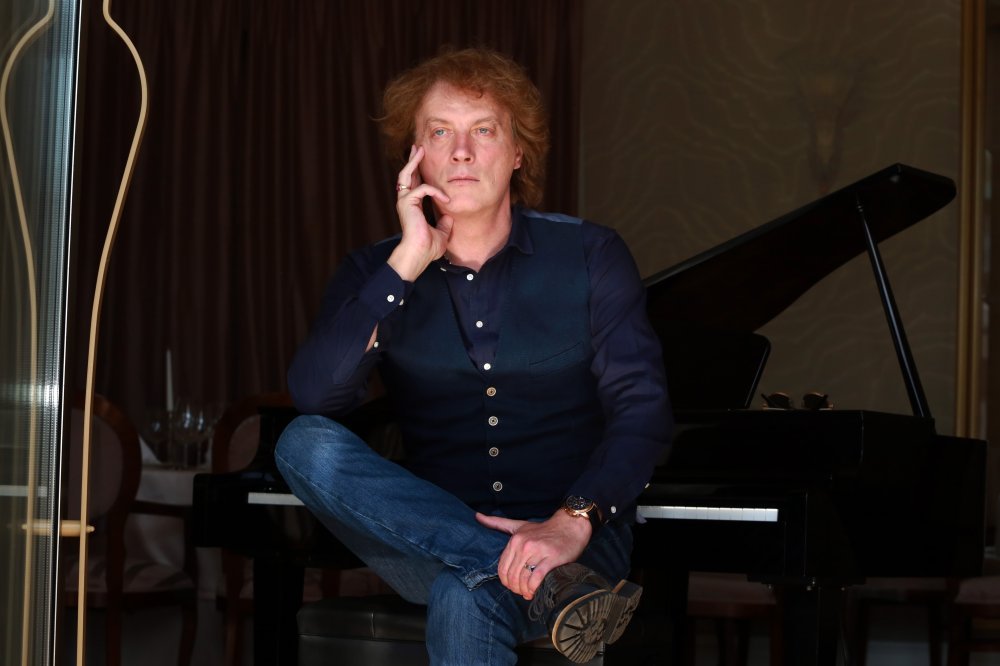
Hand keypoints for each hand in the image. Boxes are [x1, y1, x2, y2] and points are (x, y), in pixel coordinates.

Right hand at [387, 145, 453, 280]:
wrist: (419, 255)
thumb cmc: (428, 248)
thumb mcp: (441, 234)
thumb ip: (445, 224)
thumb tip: (450, 217)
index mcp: (412, 207)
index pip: (414, 185)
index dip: (418, 173)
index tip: (423, 162)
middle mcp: (405, 202)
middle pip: (406, 175)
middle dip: (412, 160)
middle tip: (418, 148)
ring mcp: (404, 202)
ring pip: (406, 175)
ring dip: (414, 162)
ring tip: (420, 150)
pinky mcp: (407, 203)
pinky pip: (423, 188)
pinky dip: (436, 191)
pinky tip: (446, 198)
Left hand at [476, 510, 591, 599]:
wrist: (570, 526)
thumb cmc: (543, 529)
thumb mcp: (519, 525)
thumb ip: (498, 523)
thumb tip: (477, 516)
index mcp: (515, 540)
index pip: (502, 568)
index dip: (505, 581)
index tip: (512, 585)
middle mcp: (524, 545)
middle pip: (512, 576)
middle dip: (515, 588)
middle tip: (521, 592)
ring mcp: (537, 552)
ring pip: (523, 579)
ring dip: (523, 590)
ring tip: (528, 593)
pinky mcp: (551, 558)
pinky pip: (536, 579)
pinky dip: (533, 589)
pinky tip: (534, 592)